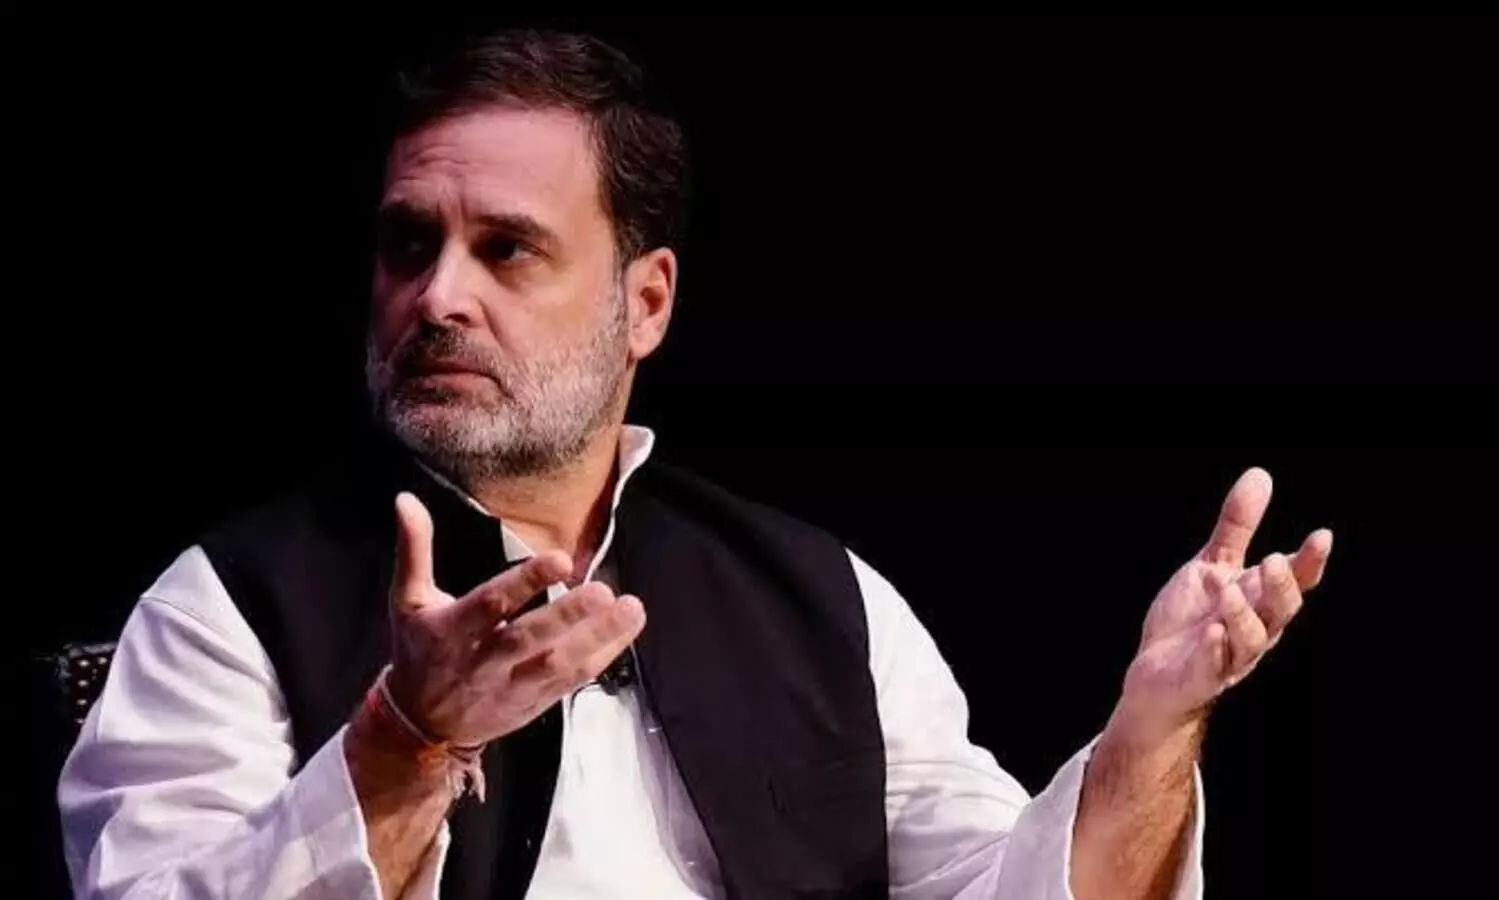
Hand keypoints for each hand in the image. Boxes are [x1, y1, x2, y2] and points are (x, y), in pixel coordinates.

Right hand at [382, 492, 644, 745]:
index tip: (560, 558)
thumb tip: (406, 500)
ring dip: (598, 637)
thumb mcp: (407, 601)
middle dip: (568, 616)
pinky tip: (626, 631)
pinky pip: (572, 682)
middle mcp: (484, 660)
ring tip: (631, 608)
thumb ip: (414, 550)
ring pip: (558, 664)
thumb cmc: (418, 651)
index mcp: (452, 630)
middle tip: (602, 591)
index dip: (525, 582)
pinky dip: (602, 658)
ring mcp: (512, 685)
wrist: (421, 726)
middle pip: (529, 638)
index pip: (492, 604)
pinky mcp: (535, 701)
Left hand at [1109, 468, 1332, 745]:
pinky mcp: (1202, 677)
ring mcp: (1230, 656)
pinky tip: (1210, 632)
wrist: (1158, 674)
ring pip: (1251, 640)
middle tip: (1274, 560)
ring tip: (1228, 590)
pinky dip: (1214, 650)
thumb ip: (1237, 527)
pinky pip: (1213, 667)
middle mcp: (1255, 629)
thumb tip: (1260, 475)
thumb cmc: (1192, 619)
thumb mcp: (1212, 566)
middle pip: (1280, 610)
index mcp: (1260, 601)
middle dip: (1280, 587)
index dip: (1310, 562)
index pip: (1295, 582)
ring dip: (1243, 616)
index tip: (1322, 536)